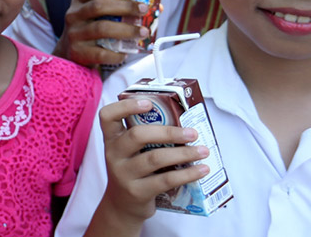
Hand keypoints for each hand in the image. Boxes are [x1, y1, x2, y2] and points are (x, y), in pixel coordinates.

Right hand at [55, 0, 149, 66]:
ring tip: (143, 32)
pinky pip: (100, 52)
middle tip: (144, 9)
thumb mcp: (97, 14)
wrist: (69, 54)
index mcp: (80, 0)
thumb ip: (119, 8)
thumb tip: (156, 7)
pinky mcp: (78, 52)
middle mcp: (74, 15)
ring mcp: (74, 33)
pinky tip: (126, 53)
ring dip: (126, 30)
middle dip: (125, 7)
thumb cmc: (90, 30)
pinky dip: (117, 53)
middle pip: (99, 6)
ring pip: (101, 28)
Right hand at [97, 98, 209, 221]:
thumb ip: (146, 138)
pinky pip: (165, 180)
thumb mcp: (130, 152)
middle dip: (169, 132)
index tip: (149, 104)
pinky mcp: (137, 191)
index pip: (107, 115)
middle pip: (137, 135)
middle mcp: (113, 154)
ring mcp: (123, 174)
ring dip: (184, 154)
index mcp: (112, 139)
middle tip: (192, 133)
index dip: (126, 106)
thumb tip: (186, 123)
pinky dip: (187, 174)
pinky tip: (201, 170)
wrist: (122, 205)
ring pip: (155, 158)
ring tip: (203, 151)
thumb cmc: (134, 171)